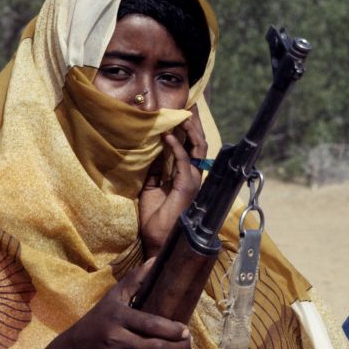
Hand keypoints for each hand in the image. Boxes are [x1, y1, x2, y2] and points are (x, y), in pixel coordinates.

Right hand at [60, 258, 191, 348]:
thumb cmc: (99, 318)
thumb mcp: (114, 297)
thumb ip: (135, 279)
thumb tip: (155, 260)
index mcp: (118, 317)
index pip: (151, 324)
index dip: (172, 329)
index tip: (185, 330)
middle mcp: (115, 338)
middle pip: (155, 346)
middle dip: (178, 347)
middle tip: (188, 344)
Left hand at [140, 106, 207, 257]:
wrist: (157, 242)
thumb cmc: (154, 220)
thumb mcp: (150, 189)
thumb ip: (154, 172)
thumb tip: (151, 154)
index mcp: (185, 177)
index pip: (190, 147)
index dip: (187, 130)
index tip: (180, 113)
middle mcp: (192, 176)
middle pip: (198, 144)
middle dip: (194, 124)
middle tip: (188, 106)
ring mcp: (192, 181)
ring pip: (198, 148)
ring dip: (190, 130)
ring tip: (181, 115)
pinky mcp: (187, 186)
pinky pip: (184, 161)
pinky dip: (176, 147)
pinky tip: (166, 136)